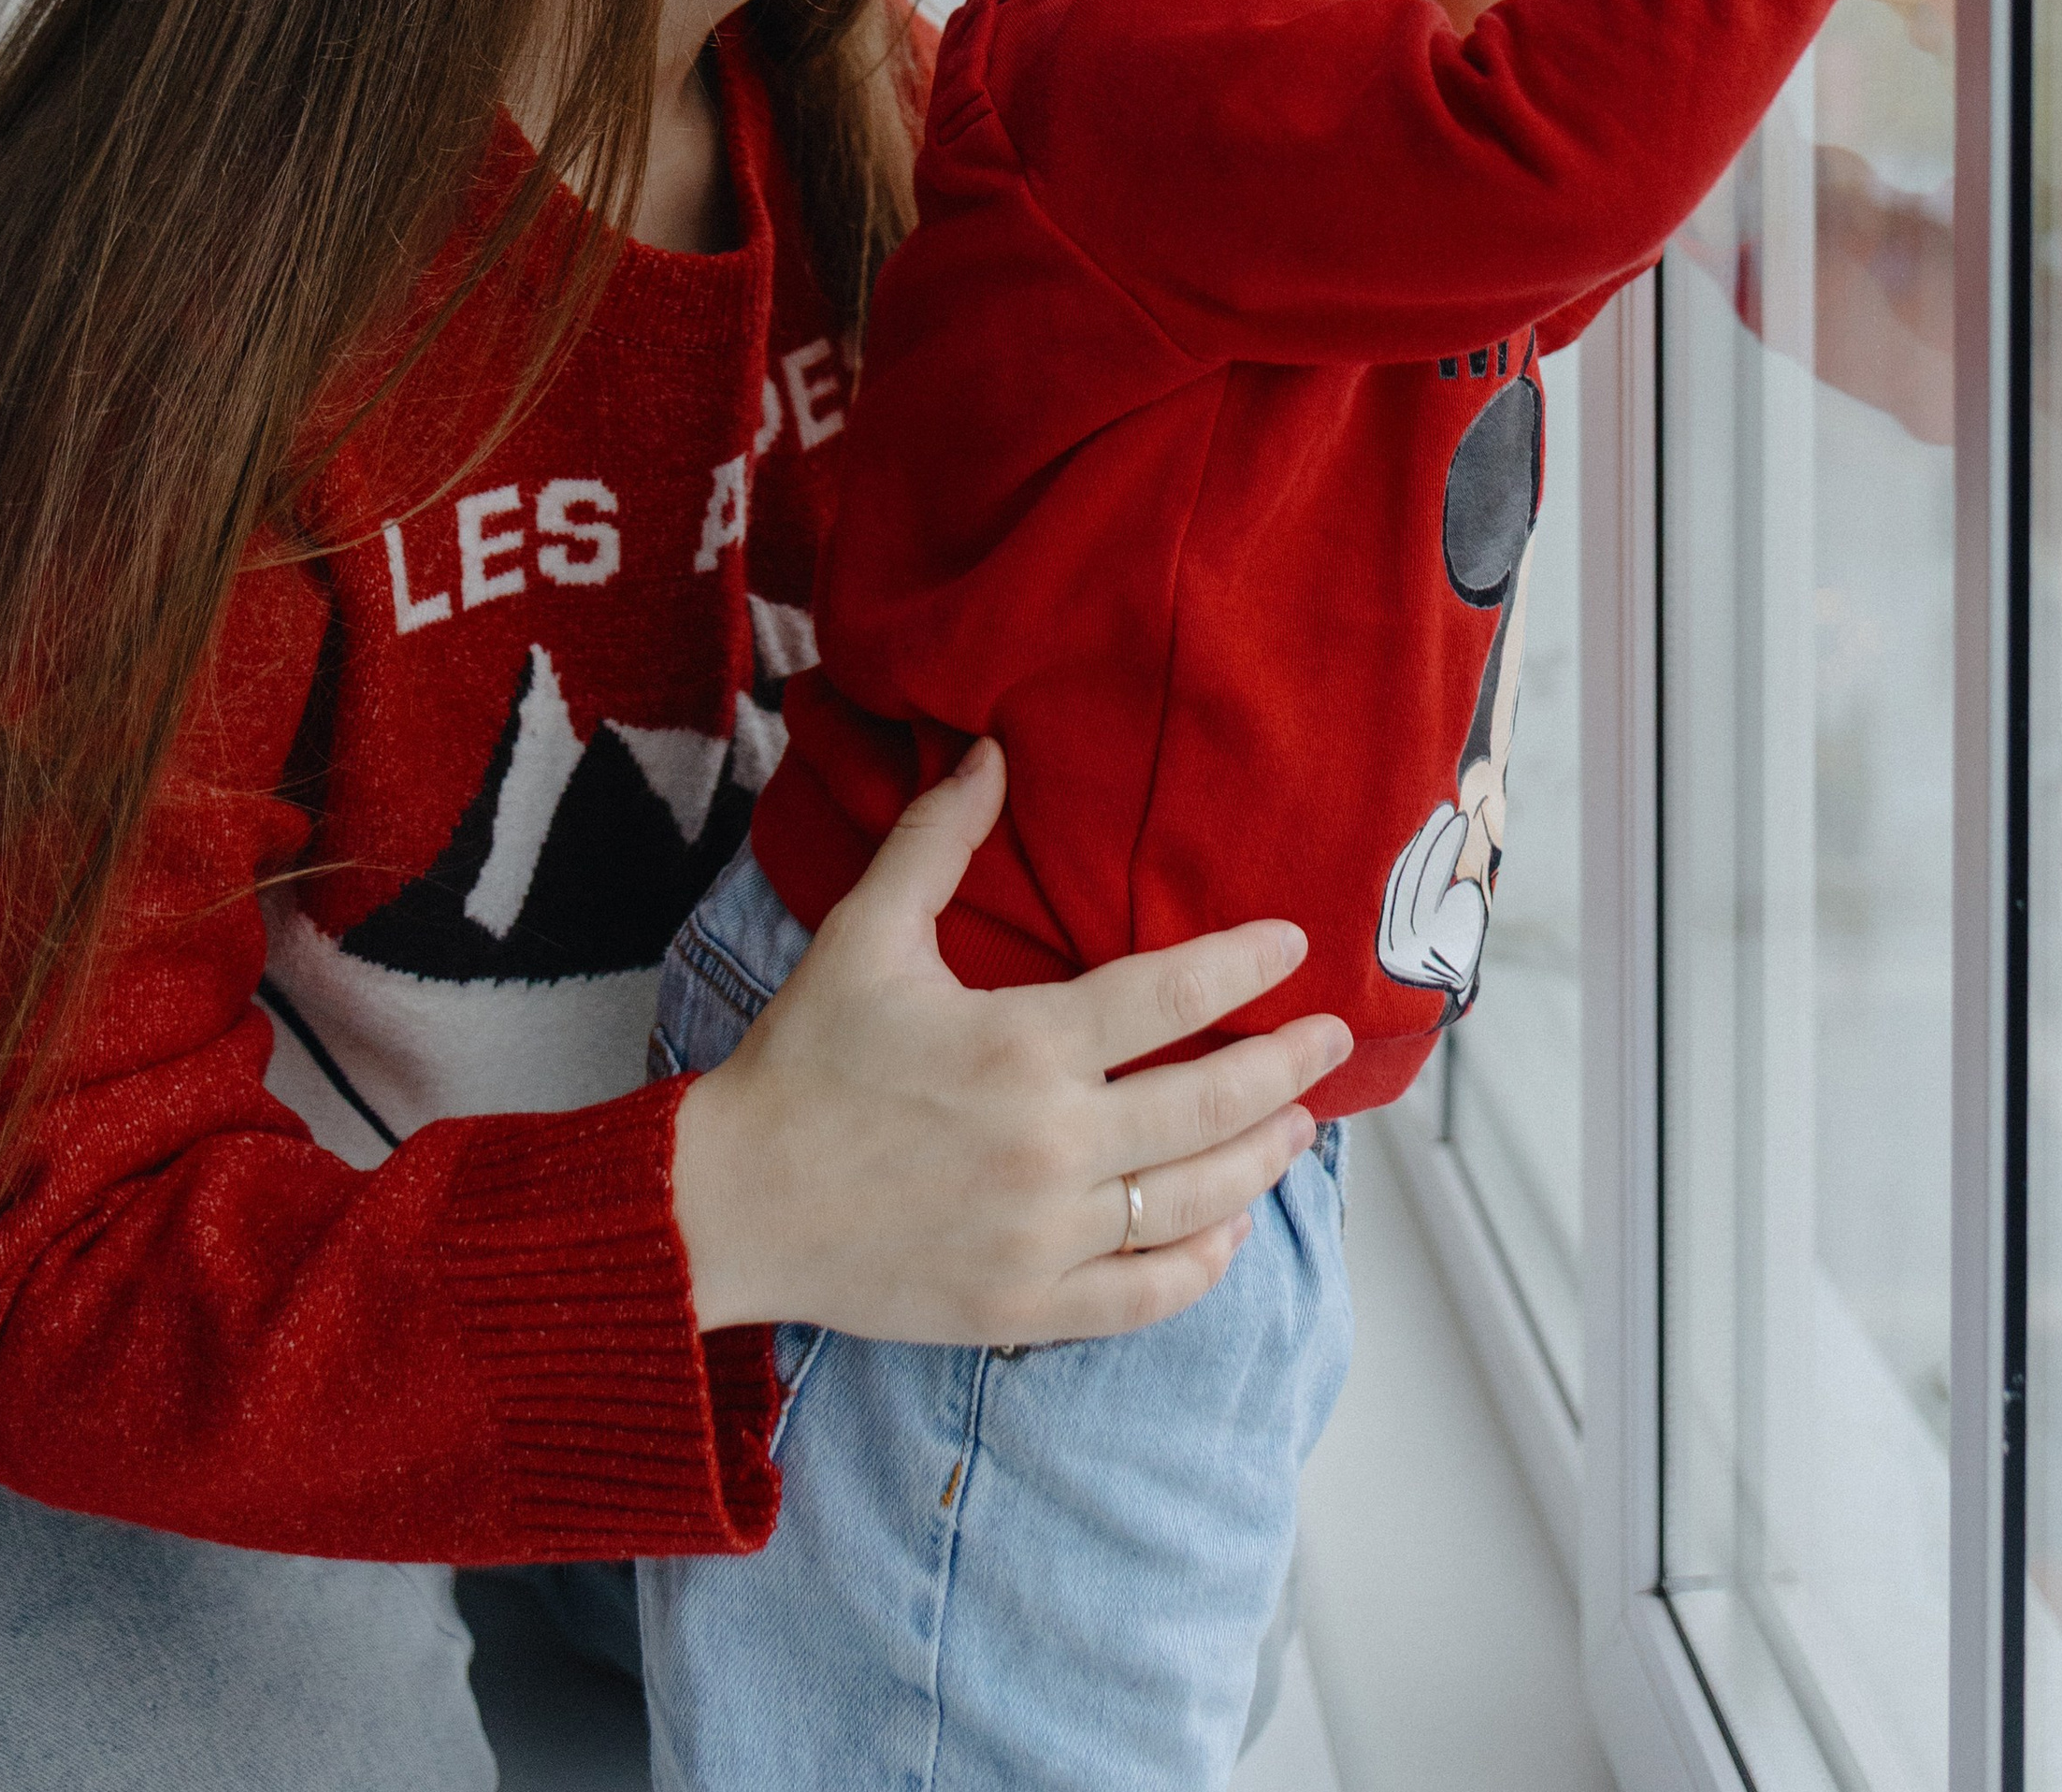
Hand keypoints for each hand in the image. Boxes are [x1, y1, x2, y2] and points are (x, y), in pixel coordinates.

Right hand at [669, 740, 1351, 1345]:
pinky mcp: (1023, 1310)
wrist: (731, 1202)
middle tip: (1330, 1039)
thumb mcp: (866, 934)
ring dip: (1261, 1161)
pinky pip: (1144, 1296)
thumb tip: (991, 752)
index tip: (1294, 946)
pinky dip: (1200, 1266)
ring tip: (1299, 1129)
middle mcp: (1049, 1144)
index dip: (1245, 965)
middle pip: (1209, 1103)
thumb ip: (937, 841)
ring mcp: (1042, 1237)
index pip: (1171, 996)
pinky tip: (1227, 1231)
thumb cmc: (801, 1061)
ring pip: (1193, 1203)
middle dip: (1286, 1067)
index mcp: (1021, 1044)